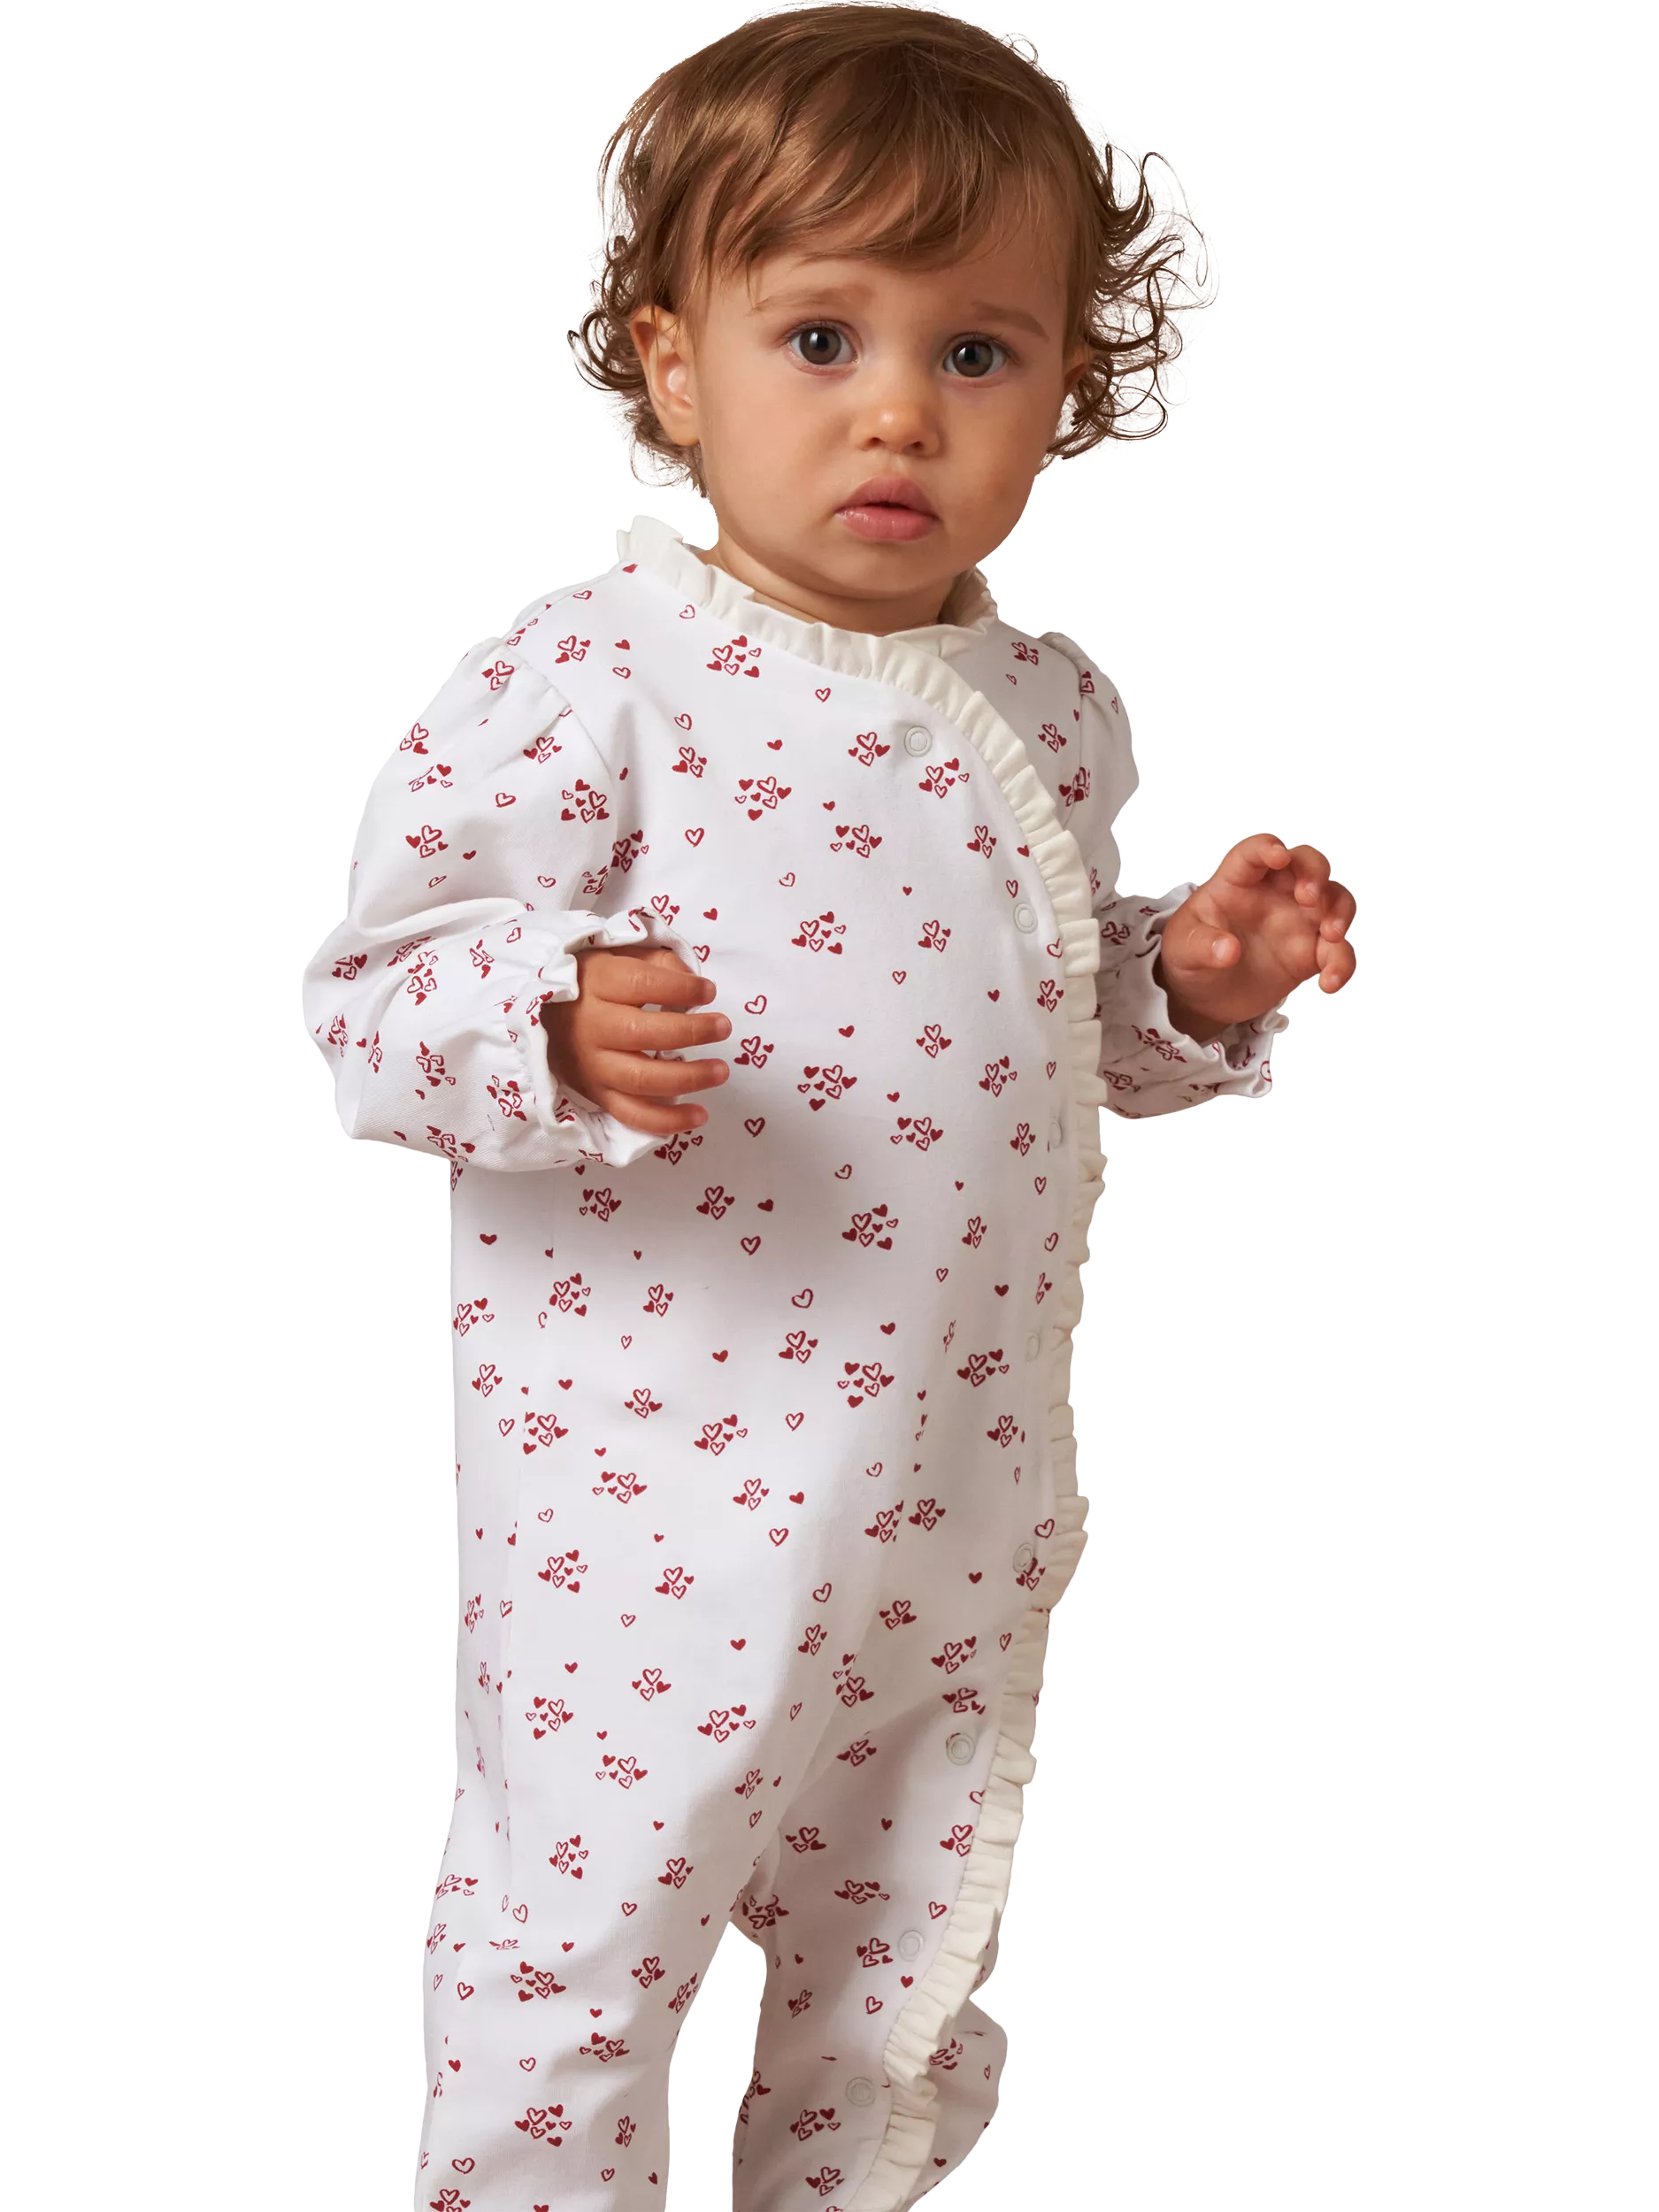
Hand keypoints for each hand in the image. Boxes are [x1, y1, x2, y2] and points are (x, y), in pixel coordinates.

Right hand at [542, 944, 730, 1135]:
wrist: (545, 1017)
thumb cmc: (593, 983)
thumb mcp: (618, 956)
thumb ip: (659, 962)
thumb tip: (694, 984)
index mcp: (595, 984)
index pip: (640, 984)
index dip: (680, 988)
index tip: (708, 991)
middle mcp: (590, 1027)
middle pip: (641, 1033)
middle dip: (690, 1031)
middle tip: (723, 1027)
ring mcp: (592, 1066)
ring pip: (640, 1079)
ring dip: (687, 1078)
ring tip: (721, 1070)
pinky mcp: (597, 1095)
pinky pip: (632, 1115)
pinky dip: (667, 1121)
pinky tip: (699, 1115)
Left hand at [1152, 833, 1356, 1042]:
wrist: (1203, 994)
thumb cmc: (1190, 954)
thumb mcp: (1182, 950)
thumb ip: (1201, 946)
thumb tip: (1228, 951)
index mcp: (1238, 881)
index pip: (1255, 852)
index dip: (1268, 848)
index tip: (1278, 857)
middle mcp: (1275, 893)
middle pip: (1308, 863)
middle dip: (1316, 873)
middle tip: (1308, 897)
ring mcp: (1297, 921)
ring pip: (1335, 899)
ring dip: (1341, 911)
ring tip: (1331, 936)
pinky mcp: (1310, 953)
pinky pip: (1338, 951)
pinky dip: (1341, 964)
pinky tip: (1328, 984)